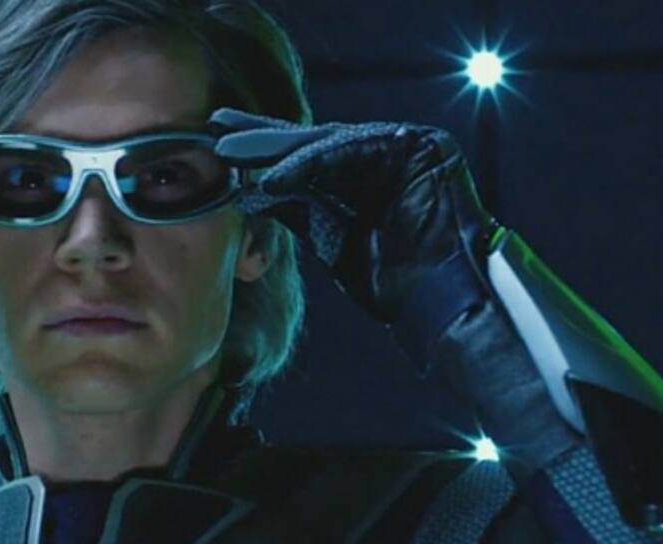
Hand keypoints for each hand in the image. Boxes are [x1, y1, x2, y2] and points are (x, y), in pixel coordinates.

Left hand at [211, 108, 498, 360]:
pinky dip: (313, 161)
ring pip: (331, 142)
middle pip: (314, 141)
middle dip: (262, 137)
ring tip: (234, 152)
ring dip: (278, 147)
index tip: (219, 150)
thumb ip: (299, 210)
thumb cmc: (394, 283)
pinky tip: (276, 175)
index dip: (263, 151)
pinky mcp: (421, 146)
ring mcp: (407, 145)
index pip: (308, 156)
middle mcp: (387, 153)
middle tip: (217, 129)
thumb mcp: (331, 238)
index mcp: (368, 174)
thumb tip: (250, 190)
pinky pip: (355, 149)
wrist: (445, 304)